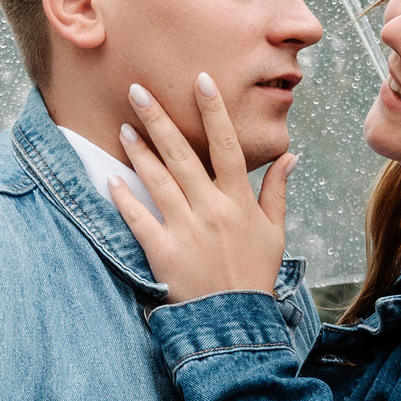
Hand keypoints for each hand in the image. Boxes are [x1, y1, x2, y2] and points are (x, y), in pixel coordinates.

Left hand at [105, 74, 294, 305]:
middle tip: (137, 89)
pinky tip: (110, 178)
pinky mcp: (163, 252)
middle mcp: (211, 209)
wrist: (235, 320)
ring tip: (123, 127)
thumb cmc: (254, 274)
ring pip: (158, 180)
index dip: (214, 111)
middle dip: (158, 119)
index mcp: (239, 201)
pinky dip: (123, 198)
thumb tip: (290, 157)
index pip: (227, 145)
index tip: (201, 80)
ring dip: (138, 151)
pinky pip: (138, 218)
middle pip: (182, 154)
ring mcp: (186, 229)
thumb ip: (277, 191)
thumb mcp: (274, 232)